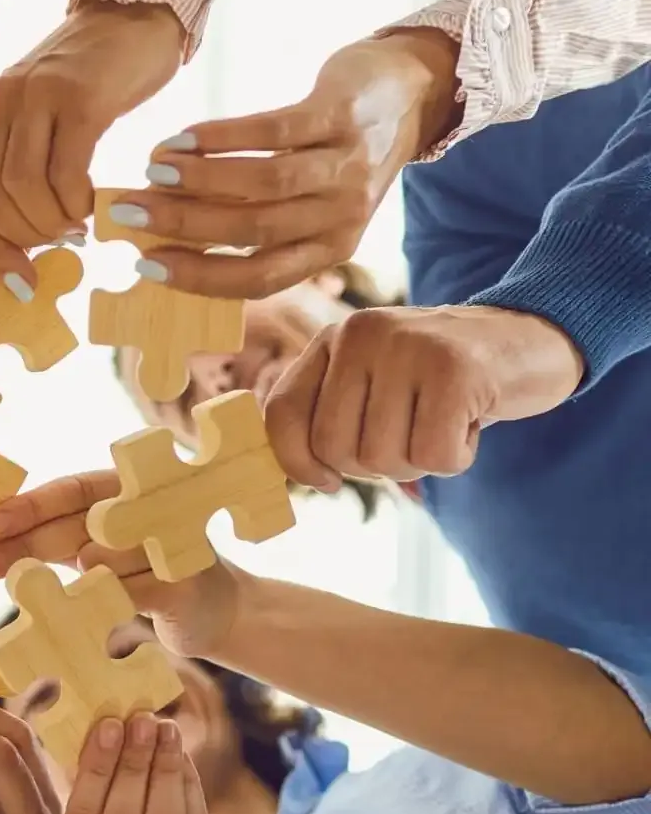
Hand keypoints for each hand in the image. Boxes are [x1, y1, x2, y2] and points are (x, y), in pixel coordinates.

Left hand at [0, 0, 184, 295]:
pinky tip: (93, 204)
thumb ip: (20, 177)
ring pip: (22, 188)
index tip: (22, 282)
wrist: (132, 16)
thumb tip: (21, 258)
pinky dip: (77, 201)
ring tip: (78, 223)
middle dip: (24, 238)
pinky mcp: (78, 95)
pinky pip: (66, 169)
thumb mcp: (38, 128)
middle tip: (59, 242)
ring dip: (53, 223)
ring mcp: (35, 96)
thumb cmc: (88, 87)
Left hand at [0, 472, 237, 658]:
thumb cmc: (143, 573)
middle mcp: (151, 506)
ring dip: (68, 578)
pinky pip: (132, 591)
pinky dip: (104, 602)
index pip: (73, 489)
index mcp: (126, 489)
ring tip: (35, 593)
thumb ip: (54, 541)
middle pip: (80, 522)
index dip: (31, 505)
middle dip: (27, 544)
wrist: (215, 610)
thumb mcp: (97, 551)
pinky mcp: (185, 582)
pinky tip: (81, 614)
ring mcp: (172, 542)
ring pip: (104, 558)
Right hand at [110, 29, 460, 298]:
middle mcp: (340, 217)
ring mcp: (345, 167)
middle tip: (130, 210)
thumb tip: (171, 237)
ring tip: (152, 170)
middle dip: (182, 224)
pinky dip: (222, 137)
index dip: (198, 276)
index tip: (145, 263)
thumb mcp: (312, 207)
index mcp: (328, 251)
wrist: (411, 93)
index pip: (257, 279)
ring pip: (262, 185)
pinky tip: (184, 138)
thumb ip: (257, 226)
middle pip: (252, 231)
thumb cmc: (339, 158)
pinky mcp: (341, 115)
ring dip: (198, 180)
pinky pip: (274, 130)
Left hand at [265, 303, 584, 488]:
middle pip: (334, 449)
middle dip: (374, 466)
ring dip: (419, 462)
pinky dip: (457, 458)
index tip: (328, 480)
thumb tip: (307, 477)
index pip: (281, 413)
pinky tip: (471, 423)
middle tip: (412, 436)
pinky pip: (434, 456)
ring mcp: (407, 347)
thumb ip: (331, 417)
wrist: (532, 338)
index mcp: (333, 340)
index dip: (298, 462)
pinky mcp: (455, 370)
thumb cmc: (442, 381)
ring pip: (383, 459)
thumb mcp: (375, 385)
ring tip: (444, 422)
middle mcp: (361, 333)